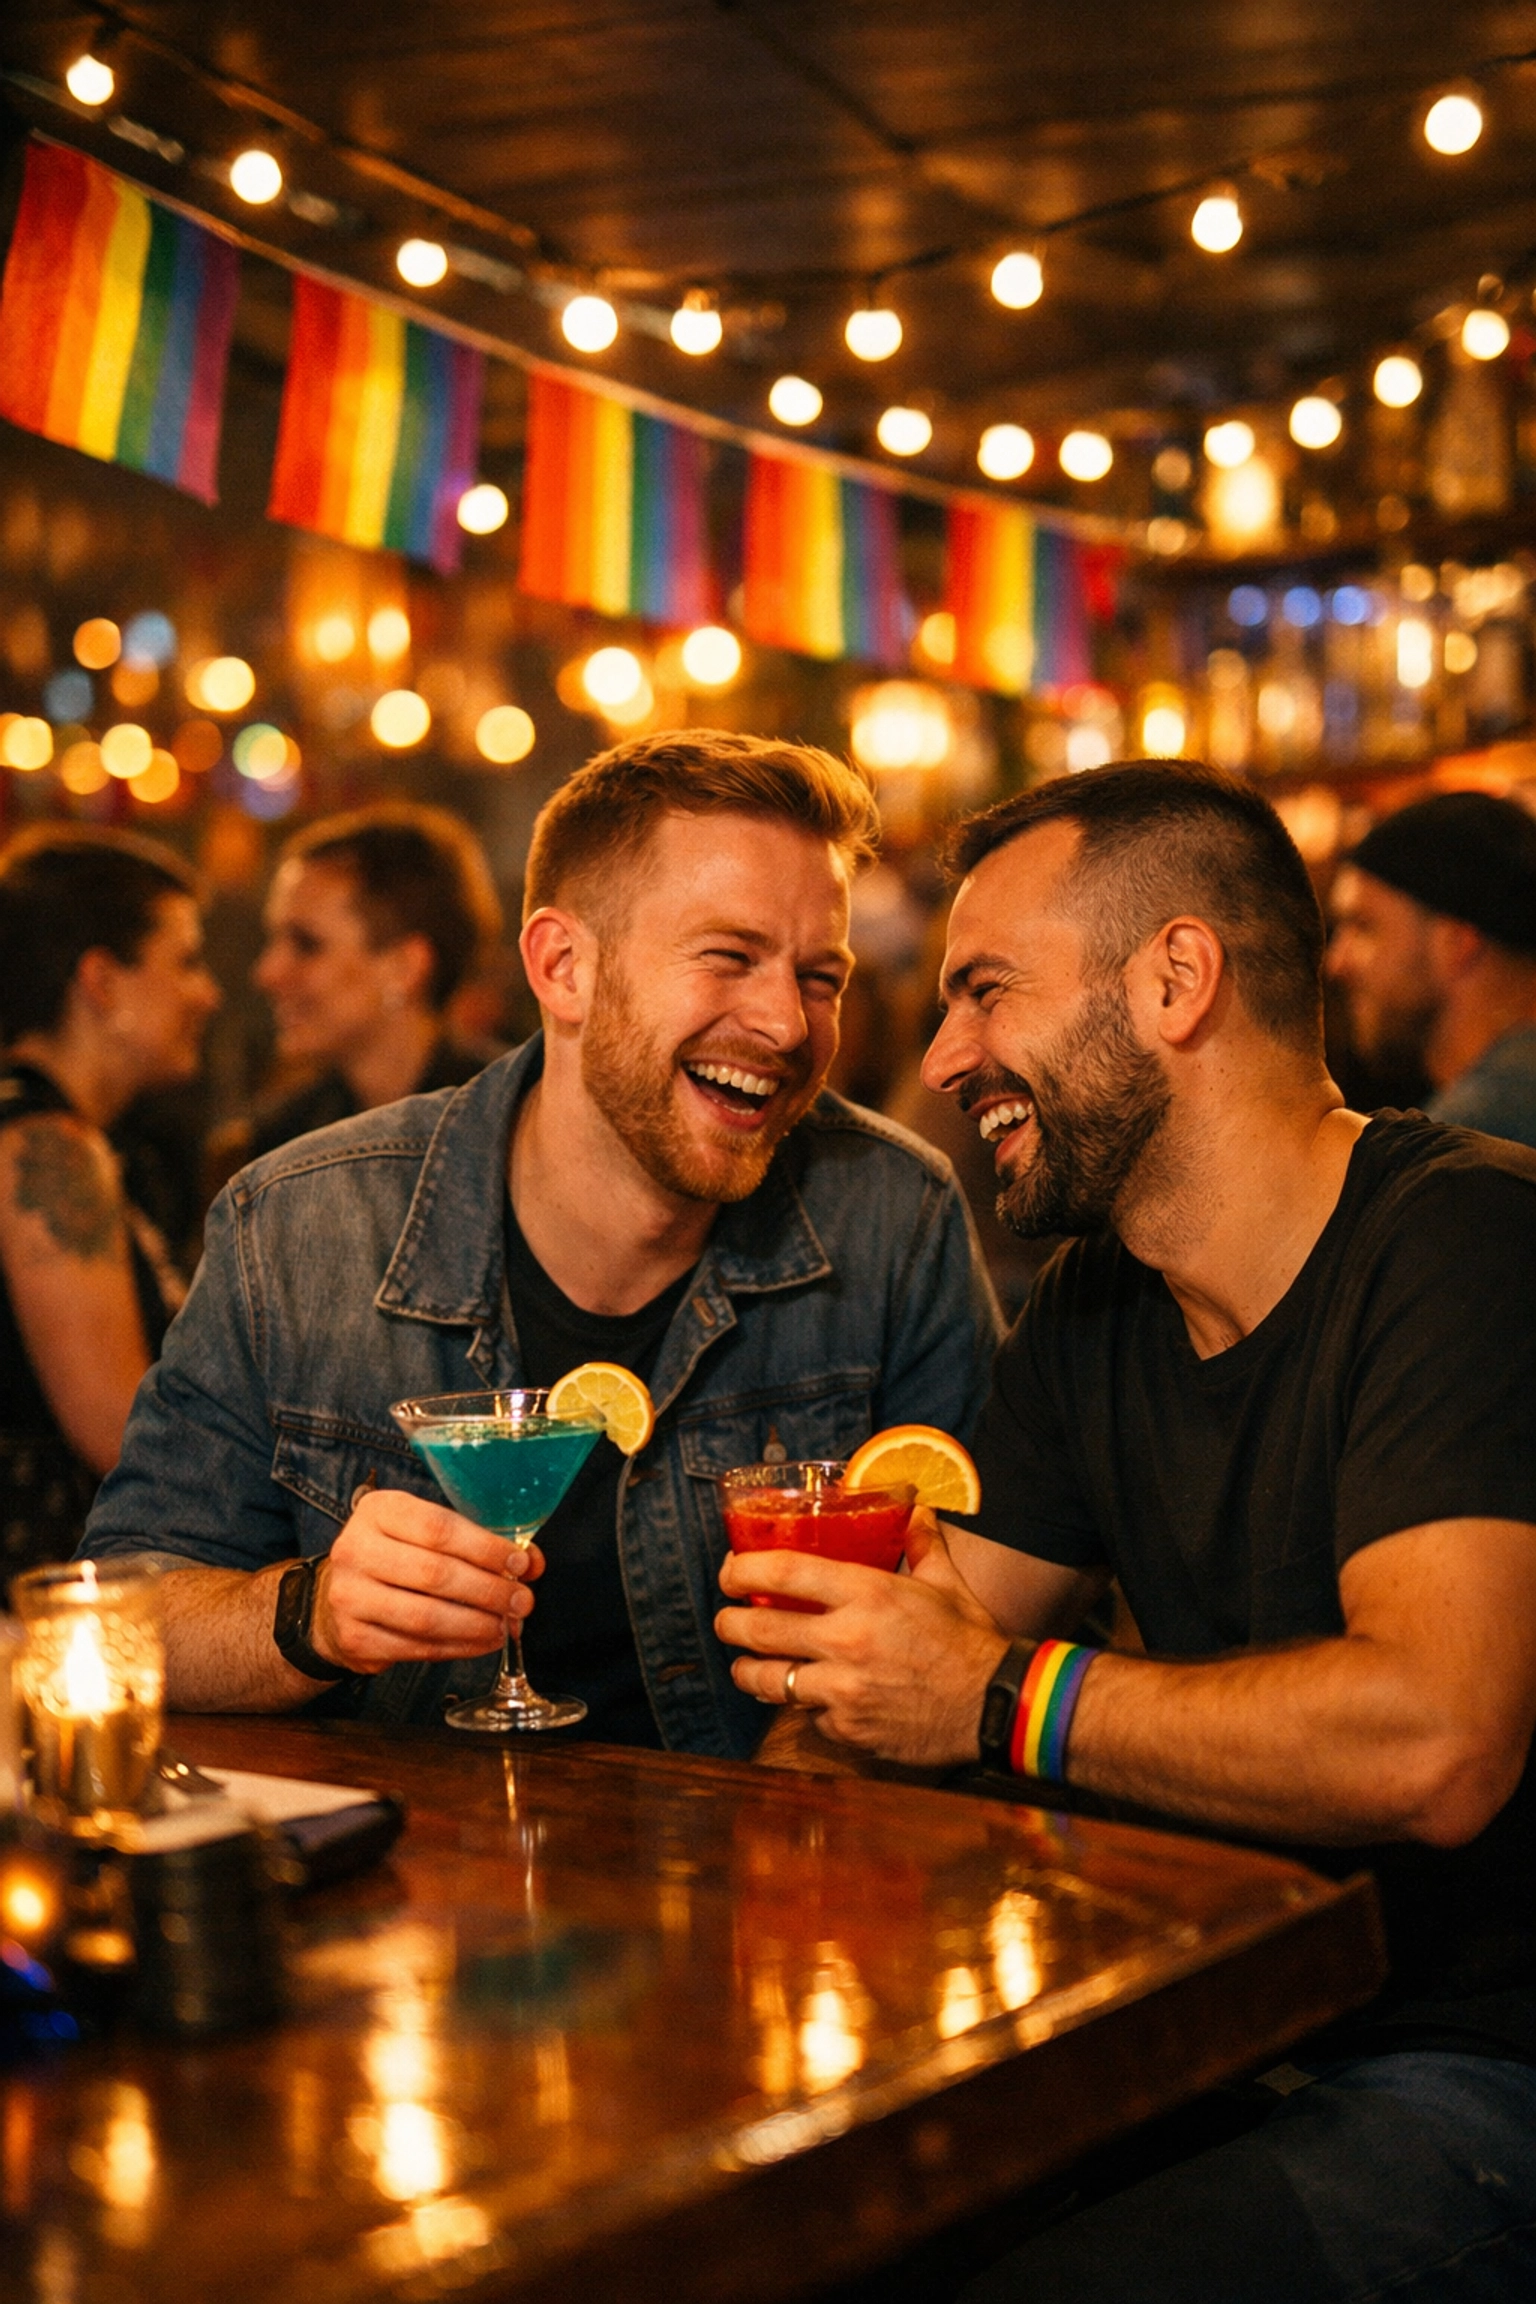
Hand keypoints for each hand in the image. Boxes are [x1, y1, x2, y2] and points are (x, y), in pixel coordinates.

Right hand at [311, 1488, 544, 1673]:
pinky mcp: (354, 1638)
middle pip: (434, 1574)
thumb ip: (477, 1542)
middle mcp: (355, 1550)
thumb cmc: (397, 1555)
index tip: (521, 1563)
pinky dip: (458, 1648)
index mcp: (379, 1511)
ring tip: (506, 1625)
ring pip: (425, 1617)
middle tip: (522, 1601)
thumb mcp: (428, 1532)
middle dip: (488, 1591)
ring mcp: (349, 1597)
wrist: (341, 1595)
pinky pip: (416, 1648)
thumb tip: (531, 1563)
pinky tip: (483, 1642)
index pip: (438, 1528)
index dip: (486, 1548)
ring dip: (476, 1624)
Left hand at [715, 1511, 1009, 1766]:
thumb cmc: (971, 1641)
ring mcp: (844, 1690)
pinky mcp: (849, 1729)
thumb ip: (923, 1544)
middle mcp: (847, 1640)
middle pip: (759, 1630)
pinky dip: (808, 1708)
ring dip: (749, 1672)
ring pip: (770, 1681)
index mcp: (867, 1594)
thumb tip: (917, 1511)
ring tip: (746, 1666)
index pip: (783, 1573)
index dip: (742, 1570)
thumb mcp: (947, 1584)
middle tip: (726, 1621)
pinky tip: (812, 1699)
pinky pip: (809, 1717)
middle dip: (730, 1624)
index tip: (729, 1572)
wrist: (997, 1706)